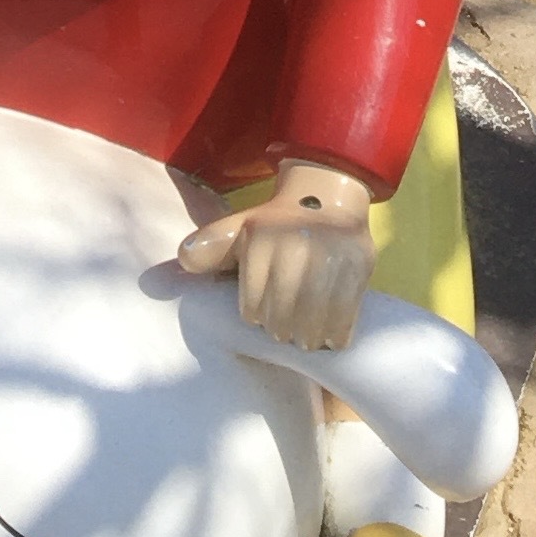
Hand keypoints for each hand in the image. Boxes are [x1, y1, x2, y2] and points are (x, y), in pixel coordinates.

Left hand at [178, 162, 376, 350]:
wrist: (326, 198)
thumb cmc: (274, 226)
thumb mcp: (236, 230)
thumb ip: (206, 250)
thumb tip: (176, 265)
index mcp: (261, 239)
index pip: (252, 309)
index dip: (255, 315)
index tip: (260, 310)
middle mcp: (295, 246)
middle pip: (281, 320)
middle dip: (280, 330)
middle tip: (284, 328)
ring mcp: (330, 257)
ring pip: (312, 325)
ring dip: (307, 338)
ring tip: (305, 336)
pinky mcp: (359, 267)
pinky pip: (344, 320)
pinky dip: (335, 336)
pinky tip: (329, 335)